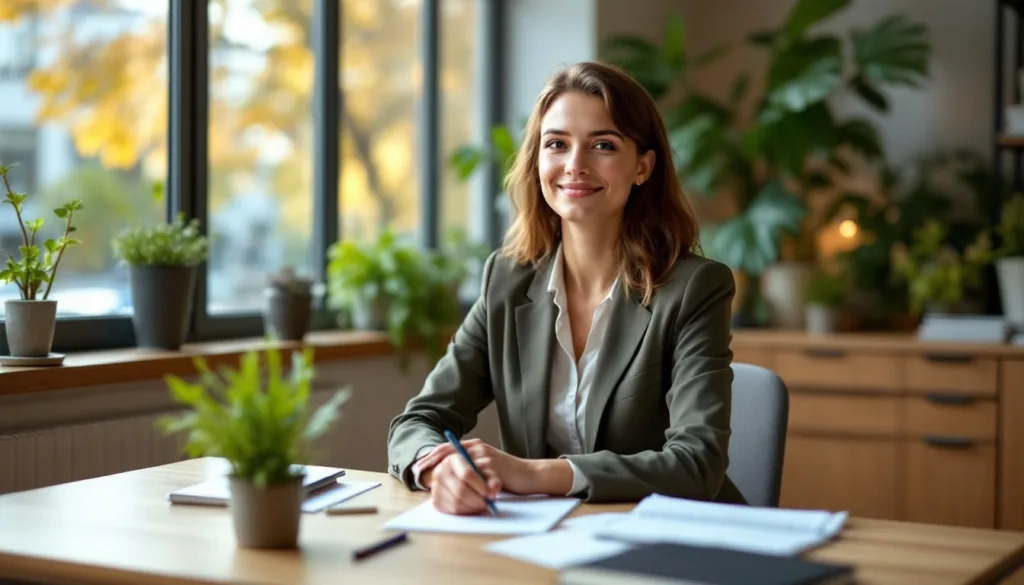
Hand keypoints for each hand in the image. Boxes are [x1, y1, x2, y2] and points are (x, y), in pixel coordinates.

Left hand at [414, 438, 535, 495]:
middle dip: (431, 462)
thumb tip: (447, 474)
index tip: (418, 465)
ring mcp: (485, 455)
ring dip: (443, 473)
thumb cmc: (505, 474)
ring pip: (457, 463)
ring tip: (430, 482)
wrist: (528, 475)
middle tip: (418, 471)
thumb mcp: (484, 468)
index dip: (431, 456)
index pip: (447, 448)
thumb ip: (469, 467)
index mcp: (474, 446)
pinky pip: (472, 475)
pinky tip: (450, 488)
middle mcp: (477, 447)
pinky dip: (461, 483)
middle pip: (448, 451)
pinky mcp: (492, 465)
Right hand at [423, 451, 501, 514]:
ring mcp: (436, 486)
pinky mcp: (436, 500)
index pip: (466, 473)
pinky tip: (473, 507)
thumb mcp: (484, 470)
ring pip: (457, 502)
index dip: (480, 486)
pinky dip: (466, 511)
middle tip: (488, 503)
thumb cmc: (475, 473)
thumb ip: (492, 477)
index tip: (490, 493)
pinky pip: (452, 510)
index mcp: (453, 459)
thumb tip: (494, 489)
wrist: (458, 477)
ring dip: (473, 506)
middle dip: (477, 499)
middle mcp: (441, 471)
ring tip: (483, 504)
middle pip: (461, 490)